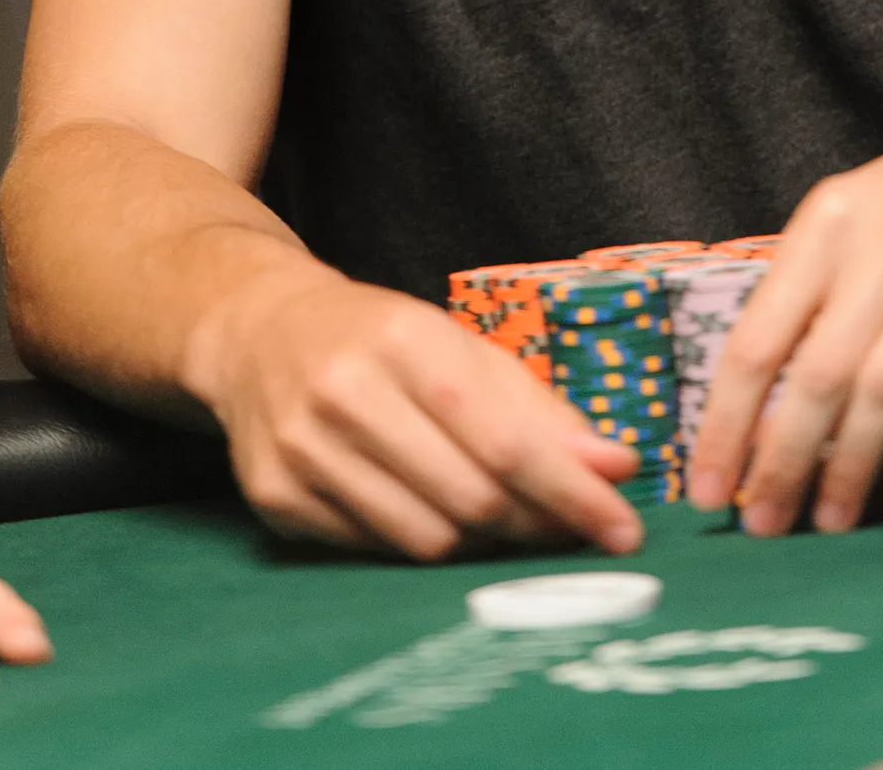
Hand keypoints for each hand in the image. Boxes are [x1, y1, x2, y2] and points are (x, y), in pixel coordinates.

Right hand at [184, 254, 645, 558]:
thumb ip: (542, 411)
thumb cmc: (382, 339)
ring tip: (491, 511)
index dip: (571, 493)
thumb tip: (617, 469)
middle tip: (566, 527)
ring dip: (477, 539)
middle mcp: (346, 392)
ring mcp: (302, 448)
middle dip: (533, 522)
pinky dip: (415, 540)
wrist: (259, 331)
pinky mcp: (274, 496)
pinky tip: (422, 505)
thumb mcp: (463, 349)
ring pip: (426, 539)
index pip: (504, 440)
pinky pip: (375, 551)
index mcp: (406, 339)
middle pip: (471, 498)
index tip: (623, 528)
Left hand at [689, 85, 882, 534]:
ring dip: (852, 469)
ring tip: (830, 521)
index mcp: (829, 222)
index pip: (758, 337)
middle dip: (783, 461)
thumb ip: (809, 293)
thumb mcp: (856, 217)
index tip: (706, 488)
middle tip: (762, 526)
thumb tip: (750, 407)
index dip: (726, 423)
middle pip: (820, 374)